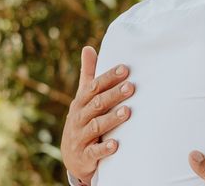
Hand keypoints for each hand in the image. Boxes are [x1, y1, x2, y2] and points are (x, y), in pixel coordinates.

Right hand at [60, 46, 134, 184]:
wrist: (73, 155)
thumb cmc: (84, 118)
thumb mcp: (84, 97)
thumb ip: (88, 74)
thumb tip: (87, 48)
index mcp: (81, 102)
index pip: (94, 87)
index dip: (109, 78)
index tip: (125, 69)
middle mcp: (79, 118)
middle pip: (96, 104)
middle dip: (113, 95)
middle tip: (131, 87)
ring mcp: (80, 137)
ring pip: (96, 126)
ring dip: (111, 119)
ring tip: (127, 111)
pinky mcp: (85, 156)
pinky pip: (94, 152)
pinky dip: (104, 148)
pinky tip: (115, 144)